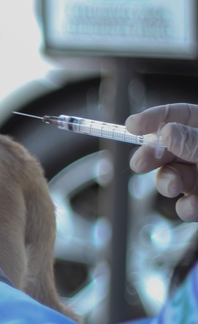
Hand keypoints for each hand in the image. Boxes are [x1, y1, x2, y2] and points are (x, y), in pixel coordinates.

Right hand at [127, 104, 197, 220]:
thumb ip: (194, 142)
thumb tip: (165, 132)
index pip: (177, 115)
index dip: (152, 119)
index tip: (131, 126)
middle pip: (167, 148)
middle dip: (149, 156)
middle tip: (139, 164)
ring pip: (172, 177)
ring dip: (166, 182)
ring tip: (172, 187)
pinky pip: (187, 204)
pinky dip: (185, 207)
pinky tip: (190, 206)